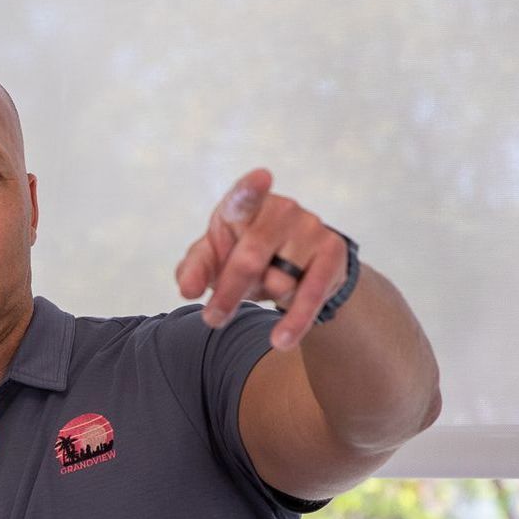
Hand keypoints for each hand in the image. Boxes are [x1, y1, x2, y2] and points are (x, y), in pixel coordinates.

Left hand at [175, 168, 349, 350]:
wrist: (294, 267)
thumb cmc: (242, 256)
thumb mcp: (212, 261)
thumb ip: (193, 270)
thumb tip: (187, 290)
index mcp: (244, 206)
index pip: (245, 196)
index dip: (252, 189)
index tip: (262, 178)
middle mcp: (280, 209)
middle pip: (249, 259)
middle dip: (228, 294)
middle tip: (213, 318)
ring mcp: (309, 227)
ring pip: (279, 280)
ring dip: (265, 295)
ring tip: (266, 288)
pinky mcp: (332, 251)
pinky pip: (310, 294)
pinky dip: (293, 321)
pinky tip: (281, 340)